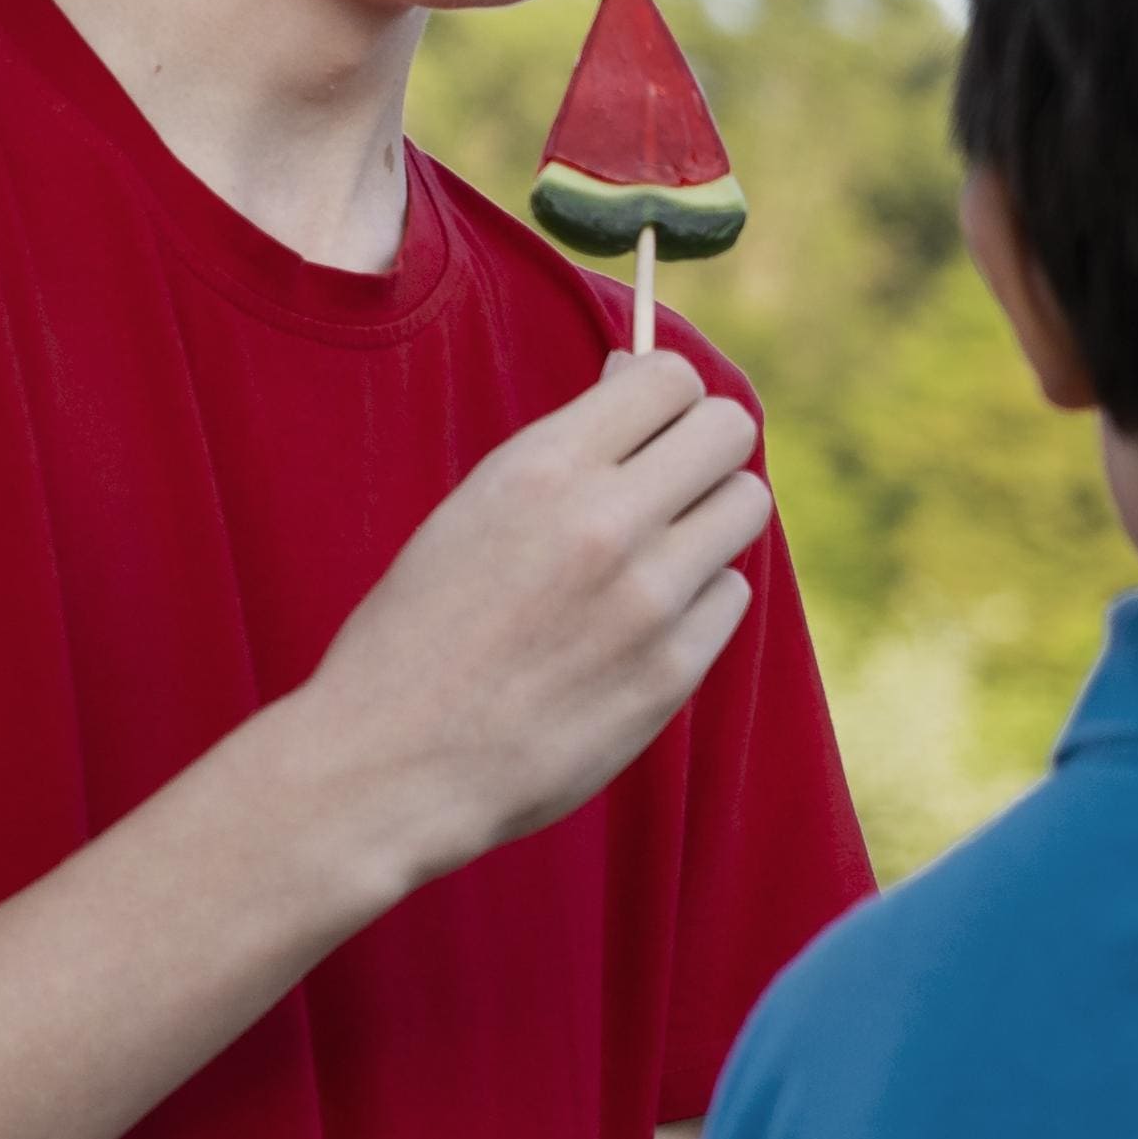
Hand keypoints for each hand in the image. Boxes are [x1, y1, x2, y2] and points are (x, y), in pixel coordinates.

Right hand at [291, 355, 776, 897]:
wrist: (393, 761)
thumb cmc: (419, 630)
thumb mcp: (472, 511)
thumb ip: (564, 452)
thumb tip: (636, 378)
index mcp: (542, 469)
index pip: (670, 377)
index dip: (668, 394)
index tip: (652, 421)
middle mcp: (606, 523)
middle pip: (731, 432)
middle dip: (706, 445)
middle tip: (672, 479)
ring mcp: (650, 599)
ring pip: (744, 508)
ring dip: (709, 521)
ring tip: (653, 554)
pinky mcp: (675, 669)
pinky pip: (731, 596)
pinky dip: (699, 601)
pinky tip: (642, 625)